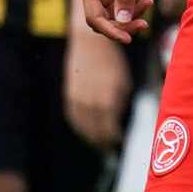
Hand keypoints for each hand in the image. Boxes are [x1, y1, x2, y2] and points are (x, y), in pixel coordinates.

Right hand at [63, 27, 134, 151]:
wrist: (90, 46)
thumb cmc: (112, 65)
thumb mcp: (123, 84)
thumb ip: (119, 105)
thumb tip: (114, 123)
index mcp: (107, 100)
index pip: (109, 128)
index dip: (114, 137)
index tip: (118, 140)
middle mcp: (91, 102)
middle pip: (95, 131)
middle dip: (102, 140)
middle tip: (108, 145)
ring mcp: (78, 100)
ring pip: (82, 126)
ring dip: (90, 136)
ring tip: (98, 142)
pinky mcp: (69, 95)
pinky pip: (73, 117)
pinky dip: (79, 126)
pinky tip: (85, 131)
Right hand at [80, 0, 154, 42]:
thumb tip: (123, 21)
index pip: (95, 19)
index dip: (111, 31)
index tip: (129, 39)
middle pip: (104, 19)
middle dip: (123, 23)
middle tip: (145, 23)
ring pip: (113, 11)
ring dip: (130, 12)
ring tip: (148, 2)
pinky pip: (119, 1)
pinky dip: (132, 2)